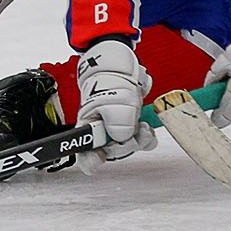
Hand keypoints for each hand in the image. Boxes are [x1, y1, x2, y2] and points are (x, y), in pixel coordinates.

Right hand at [75, 39, 153, 158]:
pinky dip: (146, 138)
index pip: (83, 154)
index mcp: (86, 128)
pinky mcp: (129, 130)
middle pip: (111, 153)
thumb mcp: (112, 99)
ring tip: (143, 127)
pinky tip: (147, 129)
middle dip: (125, 144)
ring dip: (139, 140)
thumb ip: (116, 120)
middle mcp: (99, 135)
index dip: (90, 160)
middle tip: (132, 131)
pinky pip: (139, 142)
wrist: (119, 69)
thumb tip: (122, 137)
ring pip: (127, 147)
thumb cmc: (109, 82)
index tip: (101, 156)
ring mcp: (115, 133)